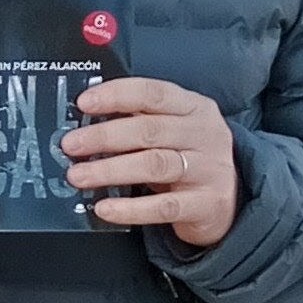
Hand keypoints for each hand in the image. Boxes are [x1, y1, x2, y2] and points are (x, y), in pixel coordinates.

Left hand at [60, 76, 239, 249]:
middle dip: (104, 136)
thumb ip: (140, 122)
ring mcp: (208, 169)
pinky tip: (105, 208)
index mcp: (193, 107)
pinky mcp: (206, 204)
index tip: (84, 103)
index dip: (117, 95)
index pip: (153, 93)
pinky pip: (164, 207)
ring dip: (110, 170)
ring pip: (155, 165)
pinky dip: (131, 208)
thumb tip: (86, 122)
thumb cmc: (190, 160)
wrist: (230, 201)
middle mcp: (204, 134)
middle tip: (71, 145)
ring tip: (79, 176)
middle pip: (149, 130)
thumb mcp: (173, 132)